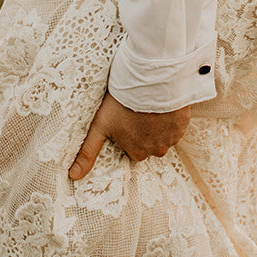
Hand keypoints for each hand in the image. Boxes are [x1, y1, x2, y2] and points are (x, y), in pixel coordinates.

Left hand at [68, 93, 191, 179]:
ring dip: (158, 123)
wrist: (148, 80)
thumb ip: (88, 152)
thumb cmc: (121, 102)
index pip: (133, 148)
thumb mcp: (100, 125)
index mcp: (137, 153)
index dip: (130, 133)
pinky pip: (177, 123)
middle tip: (137, 110)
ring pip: (164, 134)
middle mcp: (156, 150)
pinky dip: (171, 116)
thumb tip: (73, 176)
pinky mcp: (183, 123)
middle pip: (149, 143)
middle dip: (145, 130)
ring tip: (149, 104)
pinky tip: (162, 103)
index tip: (127, 118)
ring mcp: (172, 137)